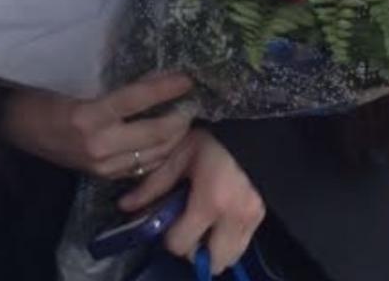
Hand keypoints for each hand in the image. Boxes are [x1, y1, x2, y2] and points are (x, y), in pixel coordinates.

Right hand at [1, 73, 193, 179]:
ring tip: (185, 119)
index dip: (166, 88)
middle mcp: (99, 143)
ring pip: (154, 154)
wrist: (14, 128)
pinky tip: (167, 140)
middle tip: (192, 102)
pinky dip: (160, 154)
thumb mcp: (72, 80)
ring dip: (175, 137)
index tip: (187, 78)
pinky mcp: (102, 175)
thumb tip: (149, 69)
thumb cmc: (41, 95)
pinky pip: (142, 167)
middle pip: (156, 132)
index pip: (139, 99)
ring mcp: (101, 164)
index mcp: (89, 114)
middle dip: (180, 118)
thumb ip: (108, 78)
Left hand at [120, 129, 264, 275]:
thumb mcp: (179, 154)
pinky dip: (226, 239)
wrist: (255, 124)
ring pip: (230, 257)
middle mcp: (235, 218)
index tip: (167, 220)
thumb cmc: (214, 136)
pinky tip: (218, 216)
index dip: (169, 237)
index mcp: (211, 202)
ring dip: (213, 248)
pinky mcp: (263, 216)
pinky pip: (242, 243)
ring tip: (202, 223)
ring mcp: (253, 219)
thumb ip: (153, 185)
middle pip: (212, 263)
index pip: (182, 245)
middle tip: (186, 228)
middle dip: (194, 251)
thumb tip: (125, 206)